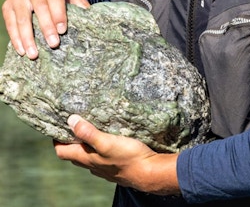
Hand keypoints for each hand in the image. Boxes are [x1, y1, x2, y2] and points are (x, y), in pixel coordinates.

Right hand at [2, 0, 89, 58]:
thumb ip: (81, 6)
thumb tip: (93, 21)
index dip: (58, 13)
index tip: (63, 30)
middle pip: (40, 7)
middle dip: (46, 27)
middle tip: (54, 44)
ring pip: (23, 17)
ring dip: (28, 37)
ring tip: (34, 54)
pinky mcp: (8, 5)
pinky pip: (10, 23)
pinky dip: (16, 38)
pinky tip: (22, 50)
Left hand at [55, 115, 179, 194]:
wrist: (150, 172)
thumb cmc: (128, 157)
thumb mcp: (107, 142)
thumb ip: (89, 133)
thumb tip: (70, 120)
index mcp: (87, 159)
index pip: (62, 152)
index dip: (56, 140)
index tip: (57, 125)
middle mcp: (92, 165)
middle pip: (74, 154)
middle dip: (70, 140)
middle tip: (73, 122)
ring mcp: (103, 167)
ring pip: (88, 155)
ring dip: (85, 143)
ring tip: (90, 126)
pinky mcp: (115, 166)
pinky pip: (101, 156)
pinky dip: (98, 147)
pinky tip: (108, 138)